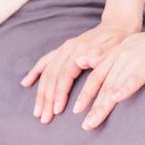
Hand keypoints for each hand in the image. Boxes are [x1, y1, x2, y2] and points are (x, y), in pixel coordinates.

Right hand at [20, 19, 138, 123]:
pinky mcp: (62, 50)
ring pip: (47, 73)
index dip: (60, 94)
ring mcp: (63, 49)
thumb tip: (81, 61)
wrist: (117, 26)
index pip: (65, 76)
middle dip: (47, 99)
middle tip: (44, 118)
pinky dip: (35, 72)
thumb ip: (98, 55)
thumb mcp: (114, 48)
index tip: (57, 110)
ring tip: (37, 111)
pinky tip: (26, 83)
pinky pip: (45, 62)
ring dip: (40, 93)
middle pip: (52, 77)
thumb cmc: (118, 41)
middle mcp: (68, 49)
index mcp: (79, 50)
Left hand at [73, 22, 144, 130]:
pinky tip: (116, 100)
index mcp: (115, 54)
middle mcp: (120, 56)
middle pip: (102, 85)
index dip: (85, 94)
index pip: (96, 77)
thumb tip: (99, 69)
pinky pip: (134, 78)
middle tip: (84, 125)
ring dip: (102, 106)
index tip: (76, 110)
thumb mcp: (132, 49)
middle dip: (91, 106)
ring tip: (93, 122)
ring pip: (114, 85)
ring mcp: (133, 60)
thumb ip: (115, 59)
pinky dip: (124, 89)